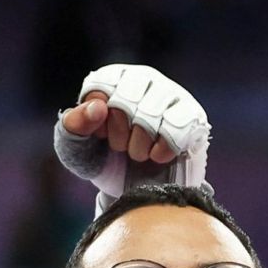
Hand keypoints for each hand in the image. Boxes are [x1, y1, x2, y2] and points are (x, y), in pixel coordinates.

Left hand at [53, 64, 210, 209]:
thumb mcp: (75, 147)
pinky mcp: (193, 115)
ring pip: (152, 116)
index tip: (100, 135)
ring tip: (137, 153)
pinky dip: (161, 150)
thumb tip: (99, 107)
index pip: (102, 87)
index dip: (97, 121)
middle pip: (126, 102)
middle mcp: (144, 78)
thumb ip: (75, 125)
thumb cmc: (102, 159)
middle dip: (118, 135)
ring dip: (138, 146)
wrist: (133, 190)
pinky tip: (156, 156)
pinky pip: (178, 129)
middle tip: (120, 147)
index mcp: (113, 78)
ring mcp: (172, 94)